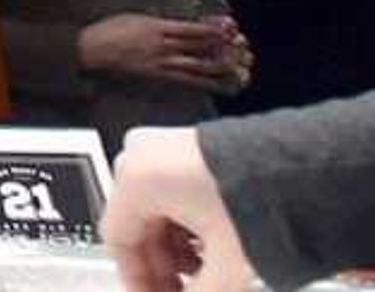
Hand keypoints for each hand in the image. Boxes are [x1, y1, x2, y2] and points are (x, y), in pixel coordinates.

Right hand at [80, 14, 247, 92]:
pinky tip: (222, 85)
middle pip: (202, 49)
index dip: (216, 30)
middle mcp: (164, 48)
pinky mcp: (160, 77)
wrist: (93, 50)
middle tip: (243, 48)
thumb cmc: (112, 30)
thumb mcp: (138, 17)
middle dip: (225, 49)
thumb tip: (185, 25)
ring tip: (241, 68)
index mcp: (158, 28)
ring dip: (222, 68)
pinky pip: (189, 81)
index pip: (195, 30)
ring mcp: (163, 64)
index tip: (232, 28)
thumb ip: (162, 22)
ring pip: (199, 68)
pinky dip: (208, 83)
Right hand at [103, 125, 250, 291]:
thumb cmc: (264, 198)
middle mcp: (142, 157)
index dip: (138, 281)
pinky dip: (189, 226)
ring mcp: (166, 148)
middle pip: (138, 226)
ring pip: (157, 212)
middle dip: (163, 268)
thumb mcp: (225, 267)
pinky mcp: (191, 148)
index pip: (117, 242)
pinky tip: (214, 249)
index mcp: (135, 179)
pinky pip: (174, 194)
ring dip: (177, 250)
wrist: (308, 166)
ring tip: (208, 276)